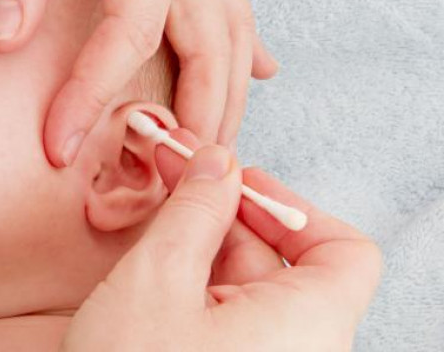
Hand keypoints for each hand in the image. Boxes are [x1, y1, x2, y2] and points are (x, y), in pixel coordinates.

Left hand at [0, 0, 278, 166]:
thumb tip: (4, 38)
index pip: (130, 33)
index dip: (95, 93)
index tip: (61, 146)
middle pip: (206, 47)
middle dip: (191, 118)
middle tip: (172, 179)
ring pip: (230, 31)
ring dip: (227, 95)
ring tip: (217, 148)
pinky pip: (230, 1)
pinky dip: (242, 42)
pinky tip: (257, 71)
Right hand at [61, 132, 382, 350]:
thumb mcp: (156, 280)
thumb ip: (194, 211)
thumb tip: (216, 163)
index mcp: (307, 326)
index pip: (341, 250)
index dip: (290, 207)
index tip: (234, 183)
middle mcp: (298, 349)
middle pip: (283, 262)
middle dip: (225, 214)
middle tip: (175, 176)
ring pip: (247, 290)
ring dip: (202, 247)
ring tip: (154, 225)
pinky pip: (226, 321)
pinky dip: (195, 286)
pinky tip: (154, 271)